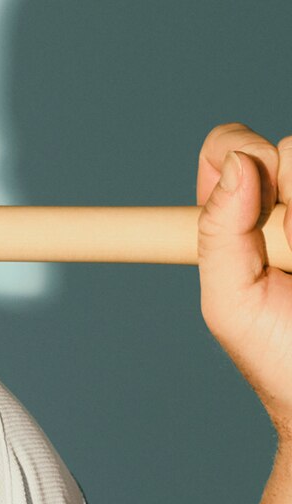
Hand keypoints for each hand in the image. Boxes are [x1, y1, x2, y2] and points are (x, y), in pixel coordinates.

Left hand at [195, 126, 291, 437]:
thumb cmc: (281, 357)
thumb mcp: (231, 301)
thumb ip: (220, 231)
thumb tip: (239, 162)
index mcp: (245, 212)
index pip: (230, 145)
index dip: (242, 157)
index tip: (260, 200)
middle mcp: (291, 200)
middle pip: (289, 146)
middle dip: (291, 189)